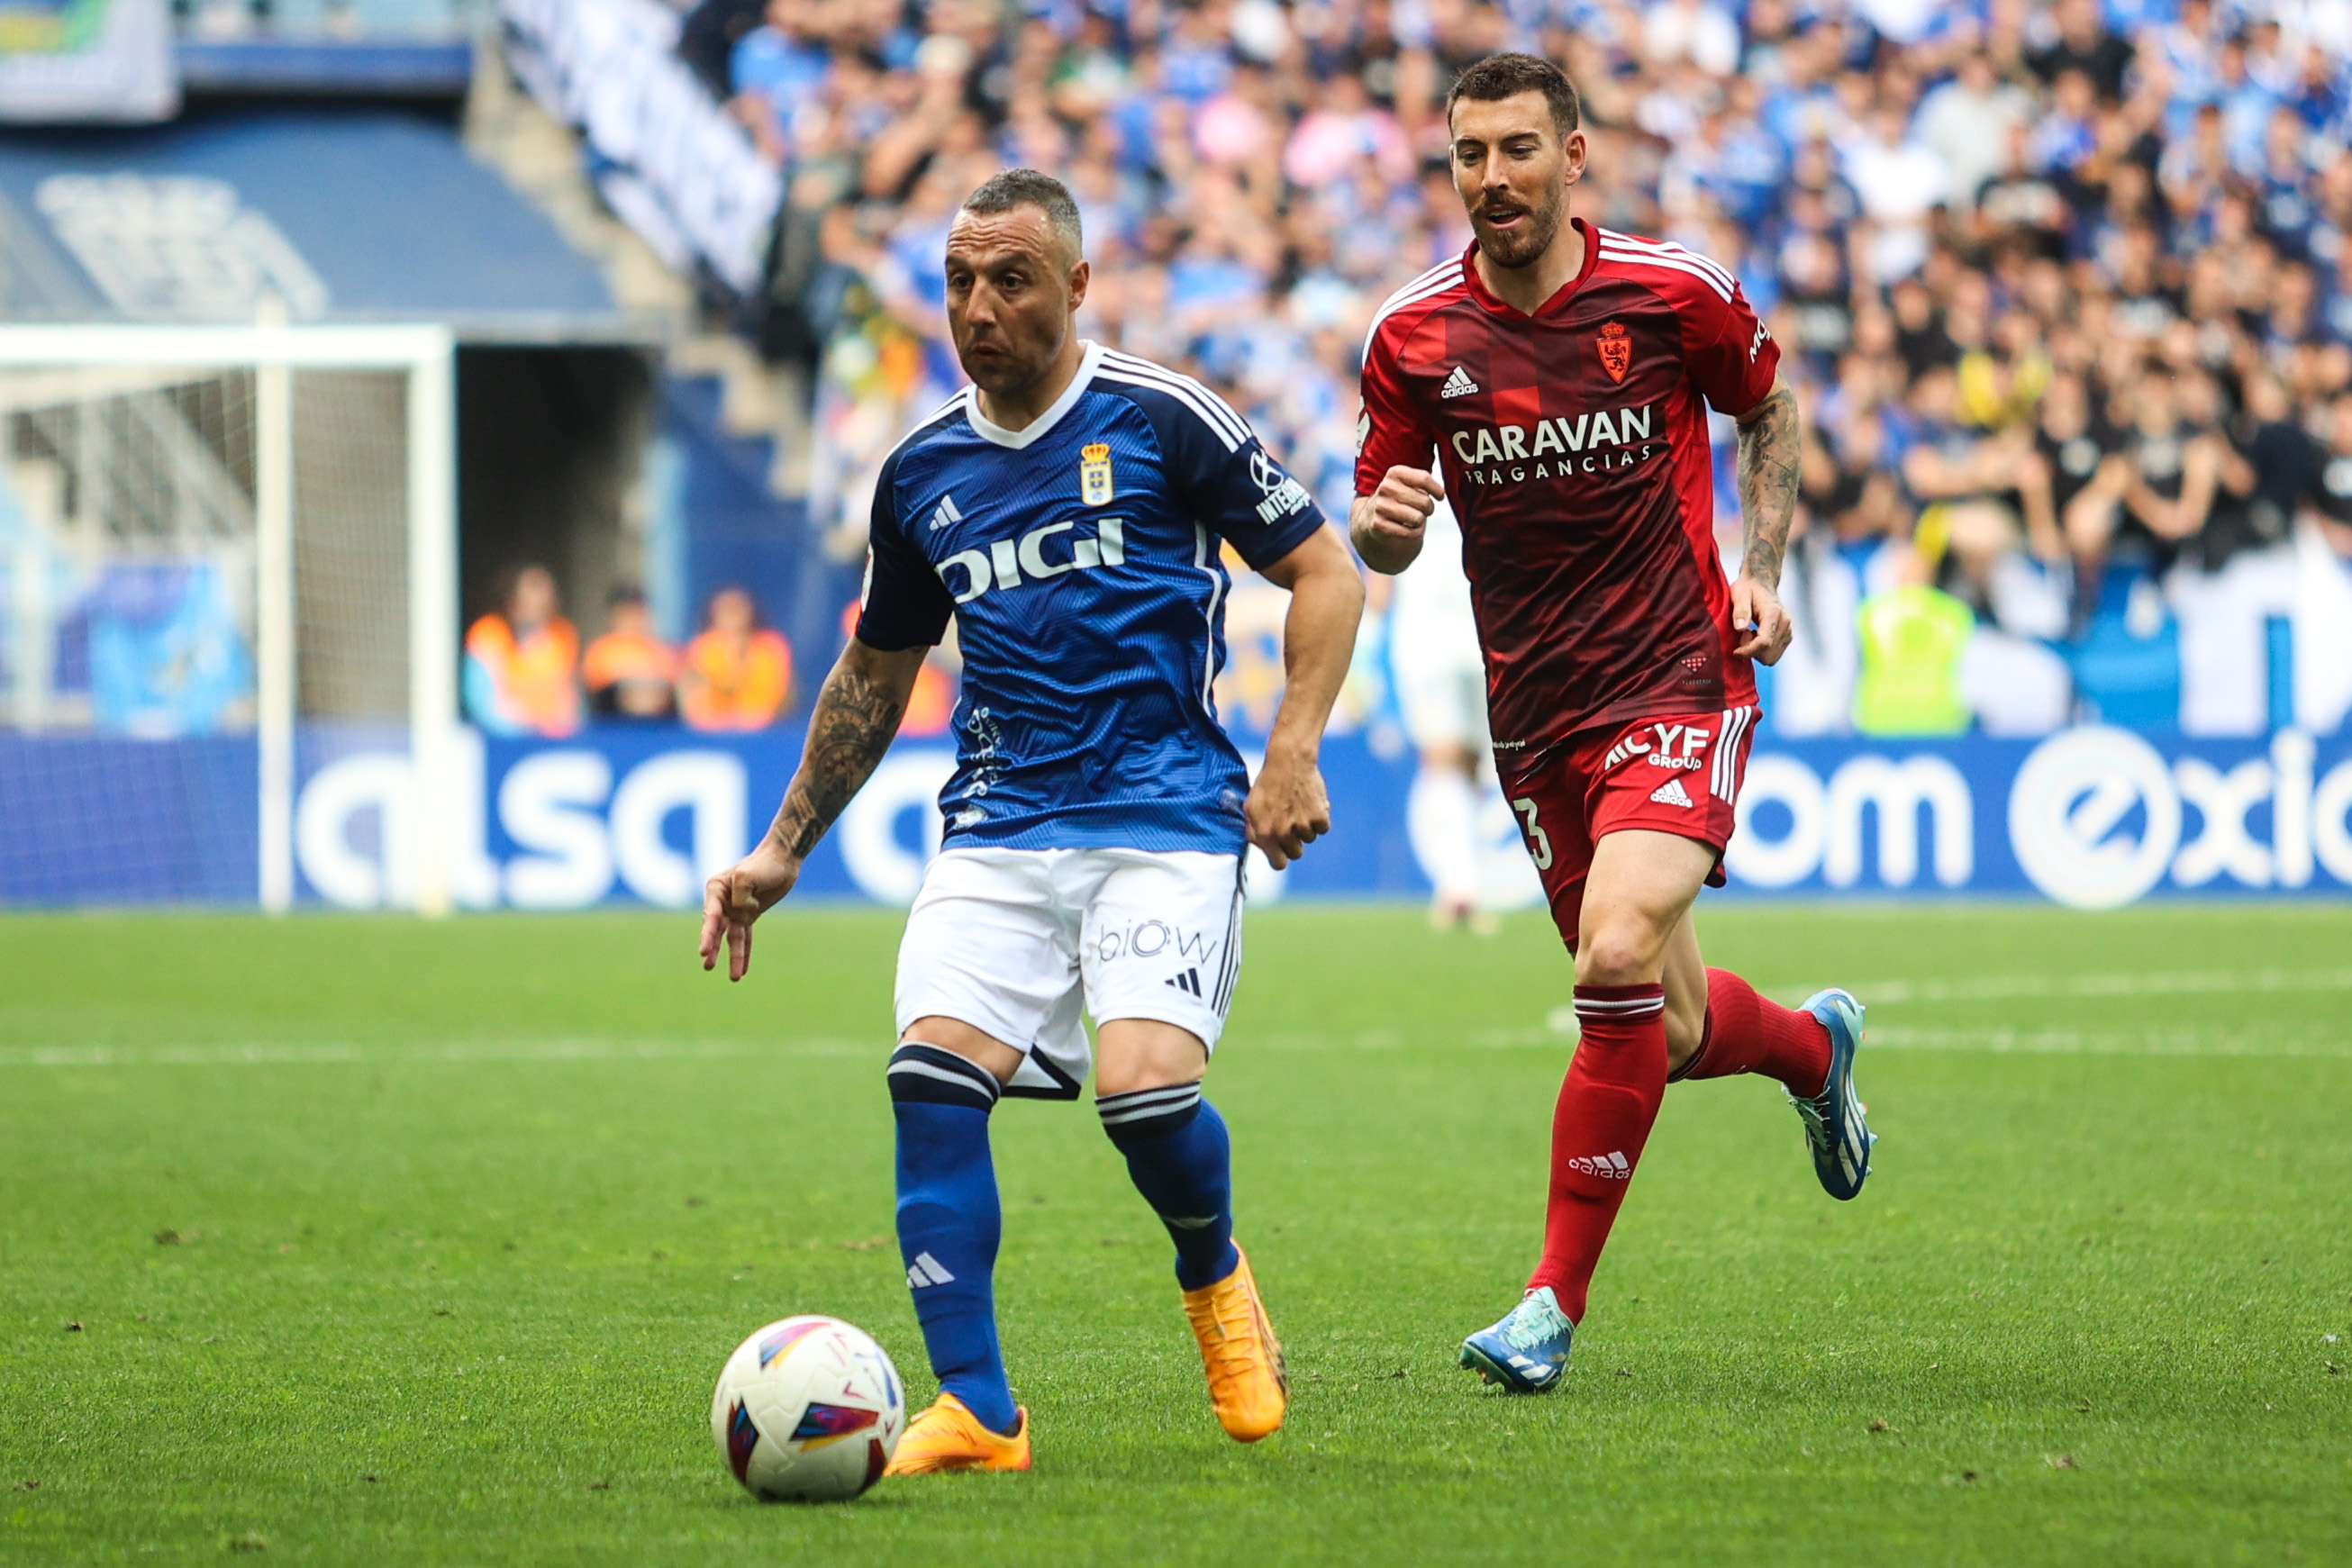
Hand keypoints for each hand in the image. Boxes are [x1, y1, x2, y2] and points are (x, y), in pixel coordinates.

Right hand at [698, 839, 801, 981]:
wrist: (783, 859)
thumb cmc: (763, 863)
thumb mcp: (747, 875)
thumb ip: (740, 895)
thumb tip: (743, 912)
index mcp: (716, 889)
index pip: (710, 915)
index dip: (707, 935)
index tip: (703, 951)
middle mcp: (722, 901)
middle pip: (716, 930)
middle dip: (712, 948)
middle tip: (707, 966)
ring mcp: (735, 910)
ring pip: (731, 938)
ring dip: (732, 957)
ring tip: (734, 978)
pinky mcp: (749, 916)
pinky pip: (745, 938)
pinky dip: (744, 953)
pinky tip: (742, 970)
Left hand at [1245, 747, 1331, 870]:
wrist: (1288, 761)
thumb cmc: (1267, 784)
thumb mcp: (1250, 807)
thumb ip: (1253, 831)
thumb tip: (1261, 848)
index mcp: (1264, 834)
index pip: (1278, 864)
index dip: (1281, 857)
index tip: (1283, 851)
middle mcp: (1283, 833)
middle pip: (1296, 854)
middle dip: (1294, 842)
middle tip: (1290, 823)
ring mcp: (1302, 826)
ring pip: (1310, 839)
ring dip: (1306, 827)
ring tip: (1298, 806)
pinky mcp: (1319, 817)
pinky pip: (1322, 828)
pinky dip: (1319, 818)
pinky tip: (1310, 803)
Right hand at [1353, 466, 1443, 568]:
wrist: (1371, 518)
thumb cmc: (1397, 500)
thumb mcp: (1409, 484)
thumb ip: (1425, 483)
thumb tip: (1441, 493)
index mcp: (1395, 473)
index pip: (1424, 479)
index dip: (1437, 490)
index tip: (1440, 496)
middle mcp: (1386, 487)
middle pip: (1424, 501)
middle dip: (1428, 509)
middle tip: (1421, 510)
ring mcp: (1380, 506)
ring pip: (1419, 518)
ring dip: (1420, 522)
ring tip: (1412, 519)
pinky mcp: (1378, 525)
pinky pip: (1410, 532)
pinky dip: (1413, 533)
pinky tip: (1405, 528)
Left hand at [1729, 575, 1792, 665]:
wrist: (1762, 583)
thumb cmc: (1747, 588)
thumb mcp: (1739, 595)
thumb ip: (1740, 611)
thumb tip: (1740, 628)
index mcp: (1773, 613)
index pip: (1763, 642)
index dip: (1747, 651)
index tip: (1734, 650)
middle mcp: (1785, 623)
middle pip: (1768, 654)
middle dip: (1751, 651)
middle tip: (1741, 636)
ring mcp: (1788, 631)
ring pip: (1771, 658)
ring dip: (1756, 652)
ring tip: (1748, 634)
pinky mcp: (1787, 636)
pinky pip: (1774, 655)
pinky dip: (1762, 651)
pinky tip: (1755, 636)